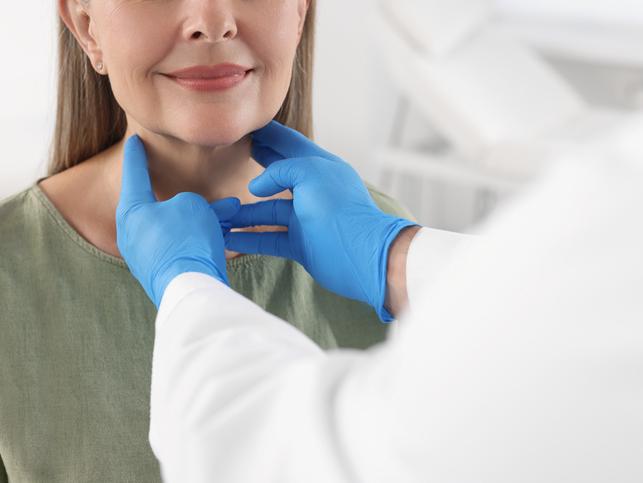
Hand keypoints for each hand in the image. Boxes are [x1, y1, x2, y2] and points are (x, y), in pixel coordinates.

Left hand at [116, 135, 240, 307]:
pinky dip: (200, 237)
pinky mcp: (162, 272)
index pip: (134, 173)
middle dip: (191, 198)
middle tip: (205, 186)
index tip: (132, 141)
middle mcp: (133, 234)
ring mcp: (146, 256)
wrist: (190, 288)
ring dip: (203, 218)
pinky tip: (224, 235)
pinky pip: (182, 246)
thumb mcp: (192, 205)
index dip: (136, 154)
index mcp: (131, 211)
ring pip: (177, 227)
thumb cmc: (186, 239)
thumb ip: (190, 201)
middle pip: (162, 205)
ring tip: (232, 213)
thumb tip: (197, 212)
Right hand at [225, 121, 418, 321]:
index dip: (268, 134)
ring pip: (267, 211)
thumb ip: (280, 170)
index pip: (289, 144)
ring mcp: (305, 218)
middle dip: (254, 166)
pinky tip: (227, 238)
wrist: (362, 256)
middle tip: (229, 156)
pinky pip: (268, 238)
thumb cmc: (340, 209)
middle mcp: (312, 191)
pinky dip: (248, 239)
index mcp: (320, 167)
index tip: (246, 126)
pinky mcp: (301, 244)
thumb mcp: (310, 174)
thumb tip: (255, 188)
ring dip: (242, 213)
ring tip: (217, 211)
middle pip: (276, 175)